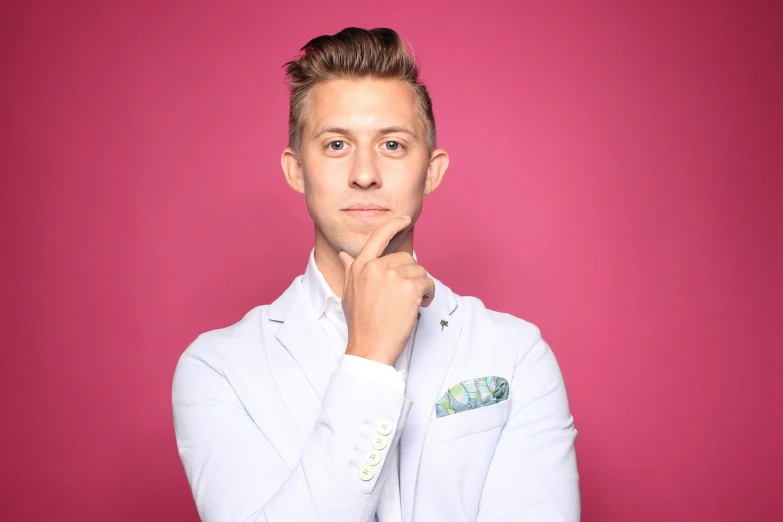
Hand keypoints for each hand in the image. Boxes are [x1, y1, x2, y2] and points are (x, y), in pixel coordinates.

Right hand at [338, 216, 434, 365]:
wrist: (369, 347)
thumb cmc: (360, 323)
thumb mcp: (348, 293)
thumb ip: (350, 270)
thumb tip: (344, 255)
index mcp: (360, 265)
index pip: (379, 236)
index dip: (394, 224)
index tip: (405, 219)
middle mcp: (376, 266)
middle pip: (406, 258)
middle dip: (410, 275)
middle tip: (405, 297)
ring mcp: (393, 276)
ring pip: (419, 271)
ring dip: (421, 286)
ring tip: (410, 304)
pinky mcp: (410, 288)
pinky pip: (428, 283)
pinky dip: (429, 295)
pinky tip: (419, 306)